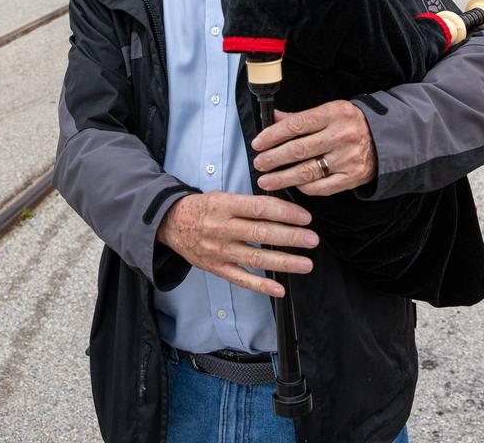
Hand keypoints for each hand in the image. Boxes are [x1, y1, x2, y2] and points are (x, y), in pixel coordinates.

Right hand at [156, 191, 318, 297]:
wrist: (170, 224)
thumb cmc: (203, 207)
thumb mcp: (222, 195)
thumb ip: (249, 203)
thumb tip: (281, 207)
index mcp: (224, 205)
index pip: (260, 208)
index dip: (285, 212)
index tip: (305, 217)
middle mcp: (222, 228)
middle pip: (261, 233)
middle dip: (290, 237)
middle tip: (312, 239)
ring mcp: (219, 251)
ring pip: (255, 258)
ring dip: (283, 262)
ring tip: (306, 264)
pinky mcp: (216, 268)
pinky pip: (241, 278)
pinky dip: (261, 285)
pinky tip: (279, 289)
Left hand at [252, 101, 376, 195]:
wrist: (385, 139)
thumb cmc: (349, 123)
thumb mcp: (328, 111)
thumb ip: (300, 117)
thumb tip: (272, 117)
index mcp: (333, 114)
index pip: (297, 124)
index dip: (274, 135)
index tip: (258, 143)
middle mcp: (341, 135)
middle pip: (299, 149)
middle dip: (274, 158)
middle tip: (258, 164)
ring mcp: (347, 158)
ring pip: (308, 171)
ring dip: (282, 178)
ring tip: (265, 180)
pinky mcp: (352, 177)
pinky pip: (322, 187)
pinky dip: (304, 188)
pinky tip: (293, 185)